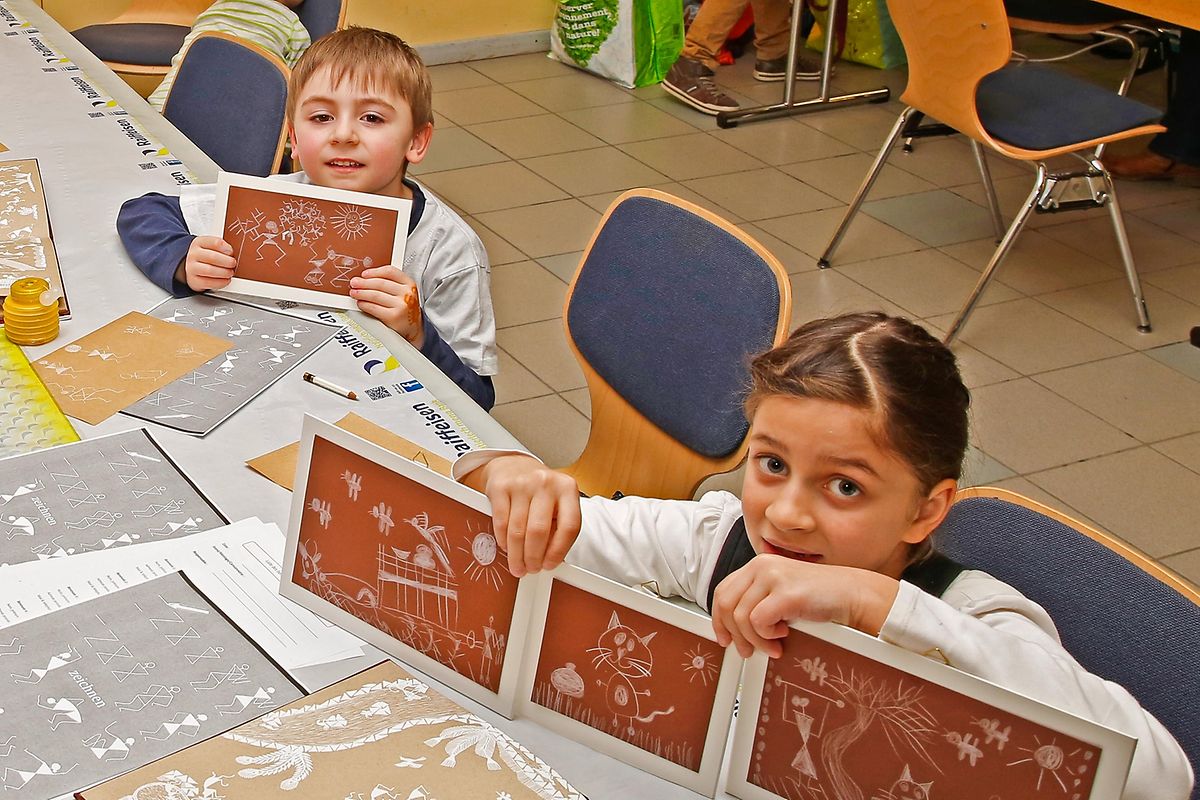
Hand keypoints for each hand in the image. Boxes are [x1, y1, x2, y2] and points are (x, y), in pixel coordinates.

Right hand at [180, 236, 235, 290]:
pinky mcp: (194, 281)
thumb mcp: (211, 247)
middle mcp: (194, 254)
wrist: (192, 268)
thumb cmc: (206, 256)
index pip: (214, 242)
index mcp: (200, 243)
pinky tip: (226, 280)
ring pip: (210, 270)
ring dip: (224, 272)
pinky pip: (208, 282)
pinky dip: (220, 282)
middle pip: (212, 257)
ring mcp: (192, 268)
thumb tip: (234, 254)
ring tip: (230, 272)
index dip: (225, 248)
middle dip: (227, 261)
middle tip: (233, 263)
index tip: (231, 252)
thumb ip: (222, 248)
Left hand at [350, 266, 423, 347]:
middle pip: (380, 283)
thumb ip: (390, 282)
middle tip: (354, 283)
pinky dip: (364, 305)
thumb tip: (366, 278)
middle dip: (364, 282)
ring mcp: (401, 306)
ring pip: (375, 295)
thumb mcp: (404, 292)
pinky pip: (374, 308)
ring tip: (354, 293)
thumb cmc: (405, 309)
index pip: (390, 271)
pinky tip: (361, 303)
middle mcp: (407, 293)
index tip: (364, 274)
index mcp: (409, 284)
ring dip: (361, 293)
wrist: (413, 329)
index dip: (374, 272)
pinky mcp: (393, 317)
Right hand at [461, 454, 580, 577]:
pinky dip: (504, 542)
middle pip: (539, 531)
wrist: (513, 464)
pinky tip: (507, 548)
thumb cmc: (539, 491)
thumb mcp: (556, 503)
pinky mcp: (500, 487)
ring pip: (518, 531)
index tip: (550, 565)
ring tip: (518, 566)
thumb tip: (549, 560)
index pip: (569, 526)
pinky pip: (501, 524)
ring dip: (517, 555)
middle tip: (530, 569)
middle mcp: (546, 483)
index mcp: (567, 488)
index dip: (559, 551)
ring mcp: (522, 484)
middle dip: (533, 557)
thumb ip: (558, 527)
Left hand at [710, 555, 899, 657]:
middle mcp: (762, 566)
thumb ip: (759, 600)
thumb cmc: (820, 597)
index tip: (725, 637)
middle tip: (747, 650)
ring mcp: (773, 577)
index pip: (723, 590)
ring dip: (754, 639)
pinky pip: (758, 622)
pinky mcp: (786, 593)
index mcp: (758, 565)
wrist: (852, 594)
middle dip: (734, 633)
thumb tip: (734, 628)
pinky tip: (782, 637)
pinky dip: (766, 636)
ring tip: (771, 647)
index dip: (719, 618)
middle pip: (726, 604)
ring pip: (741, 616)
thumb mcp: (781, 592)